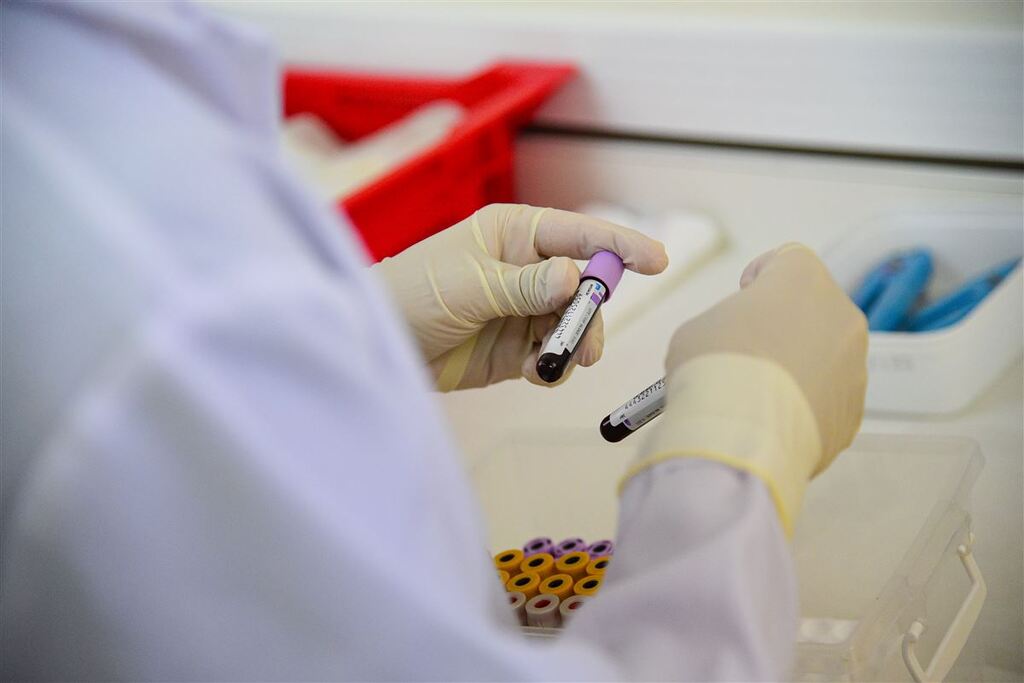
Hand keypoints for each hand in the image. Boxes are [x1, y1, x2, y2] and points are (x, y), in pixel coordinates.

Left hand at [372, 204, 667, 390]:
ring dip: (573, 345)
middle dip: (590, 314)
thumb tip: (574, 277)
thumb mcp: (471, 285)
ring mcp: (523, 310)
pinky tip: (536, 372)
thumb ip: (525, 285)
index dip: (619, 246)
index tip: (657, 260)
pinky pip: (553, 357)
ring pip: (573, 326)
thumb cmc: (414, 293)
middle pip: (584, 288)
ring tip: (556, 362)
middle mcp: (526, 269)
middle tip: (585, 344)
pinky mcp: (516, 349)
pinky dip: (553, 367)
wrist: (381, 344)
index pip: (579, 234)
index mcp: (514, 234)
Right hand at [622, 244, 866, 534]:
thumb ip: (727, 323)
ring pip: (826, 357)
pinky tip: (770, 420)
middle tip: (747, 351)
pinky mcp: (852, 413)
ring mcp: (855, 367)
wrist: (740, 434)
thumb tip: (732, 344)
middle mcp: (842, 314)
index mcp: (804, 278)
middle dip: (785, 325)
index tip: (744, 299)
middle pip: (814, 309)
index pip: (790, 259)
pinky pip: (827, 400)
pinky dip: (804, 406)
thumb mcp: (700, 327)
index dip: (763, 277)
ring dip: (798, 367)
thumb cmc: (712, 366)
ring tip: (756, 394)